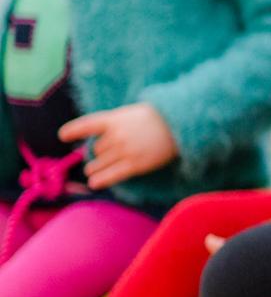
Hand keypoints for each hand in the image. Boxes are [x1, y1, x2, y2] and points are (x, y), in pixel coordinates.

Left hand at [59, 103, 178, 189]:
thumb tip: (98, 141)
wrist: (181, 125)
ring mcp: (125, 151)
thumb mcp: (132, 113)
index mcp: (114, 119)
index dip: (73, 131)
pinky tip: (94, 183)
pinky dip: (101, 179)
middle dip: (97, 153)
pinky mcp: (135, 165)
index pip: (87, 125)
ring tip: (93, 170)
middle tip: (101, 155)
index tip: (63, 136)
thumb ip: (114, 124)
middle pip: (96, 149)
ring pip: (100, 162)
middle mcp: (116, 136)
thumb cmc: (158, 118)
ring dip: (96, 167)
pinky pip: (112, 174)